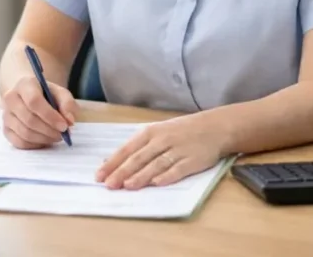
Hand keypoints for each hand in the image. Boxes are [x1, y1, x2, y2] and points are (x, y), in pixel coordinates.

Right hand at [0, 75, 78, 148]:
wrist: (25, 95)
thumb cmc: (45, 94)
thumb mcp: (59, 93)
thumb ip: (68, 104)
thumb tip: (69, 121)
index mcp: (24, 85)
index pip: (34, 102)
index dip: (50, 116)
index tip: (64, 125)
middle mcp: (10, 99)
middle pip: (29, 120)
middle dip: (49, 130)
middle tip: (63, 134)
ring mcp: (6, 115)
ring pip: (25, 133)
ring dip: (44, 138)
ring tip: (56, 136)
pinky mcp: (6, 130)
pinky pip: (20, 143)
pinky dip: (35, 144)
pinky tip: (45, 139)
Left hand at [96, 113, 226, 189]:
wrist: (214, 127)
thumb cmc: (181, 131)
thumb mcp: (158, 132)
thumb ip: (139, 147)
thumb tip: (114, 162)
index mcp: (150, 132)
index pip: (127, 149)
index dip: (113, 163)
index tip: (99, 175)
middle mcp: (162, 140)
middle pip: (139, 158)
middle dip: (122, 172)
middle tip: (109, 184)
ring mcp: (177, 150)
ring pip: (155, 164)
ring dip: (141, 175)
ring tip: (128, 186)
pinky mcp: (192, 160)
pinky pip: (177, 169)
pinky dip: (166, 176)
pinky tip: (156, 183)